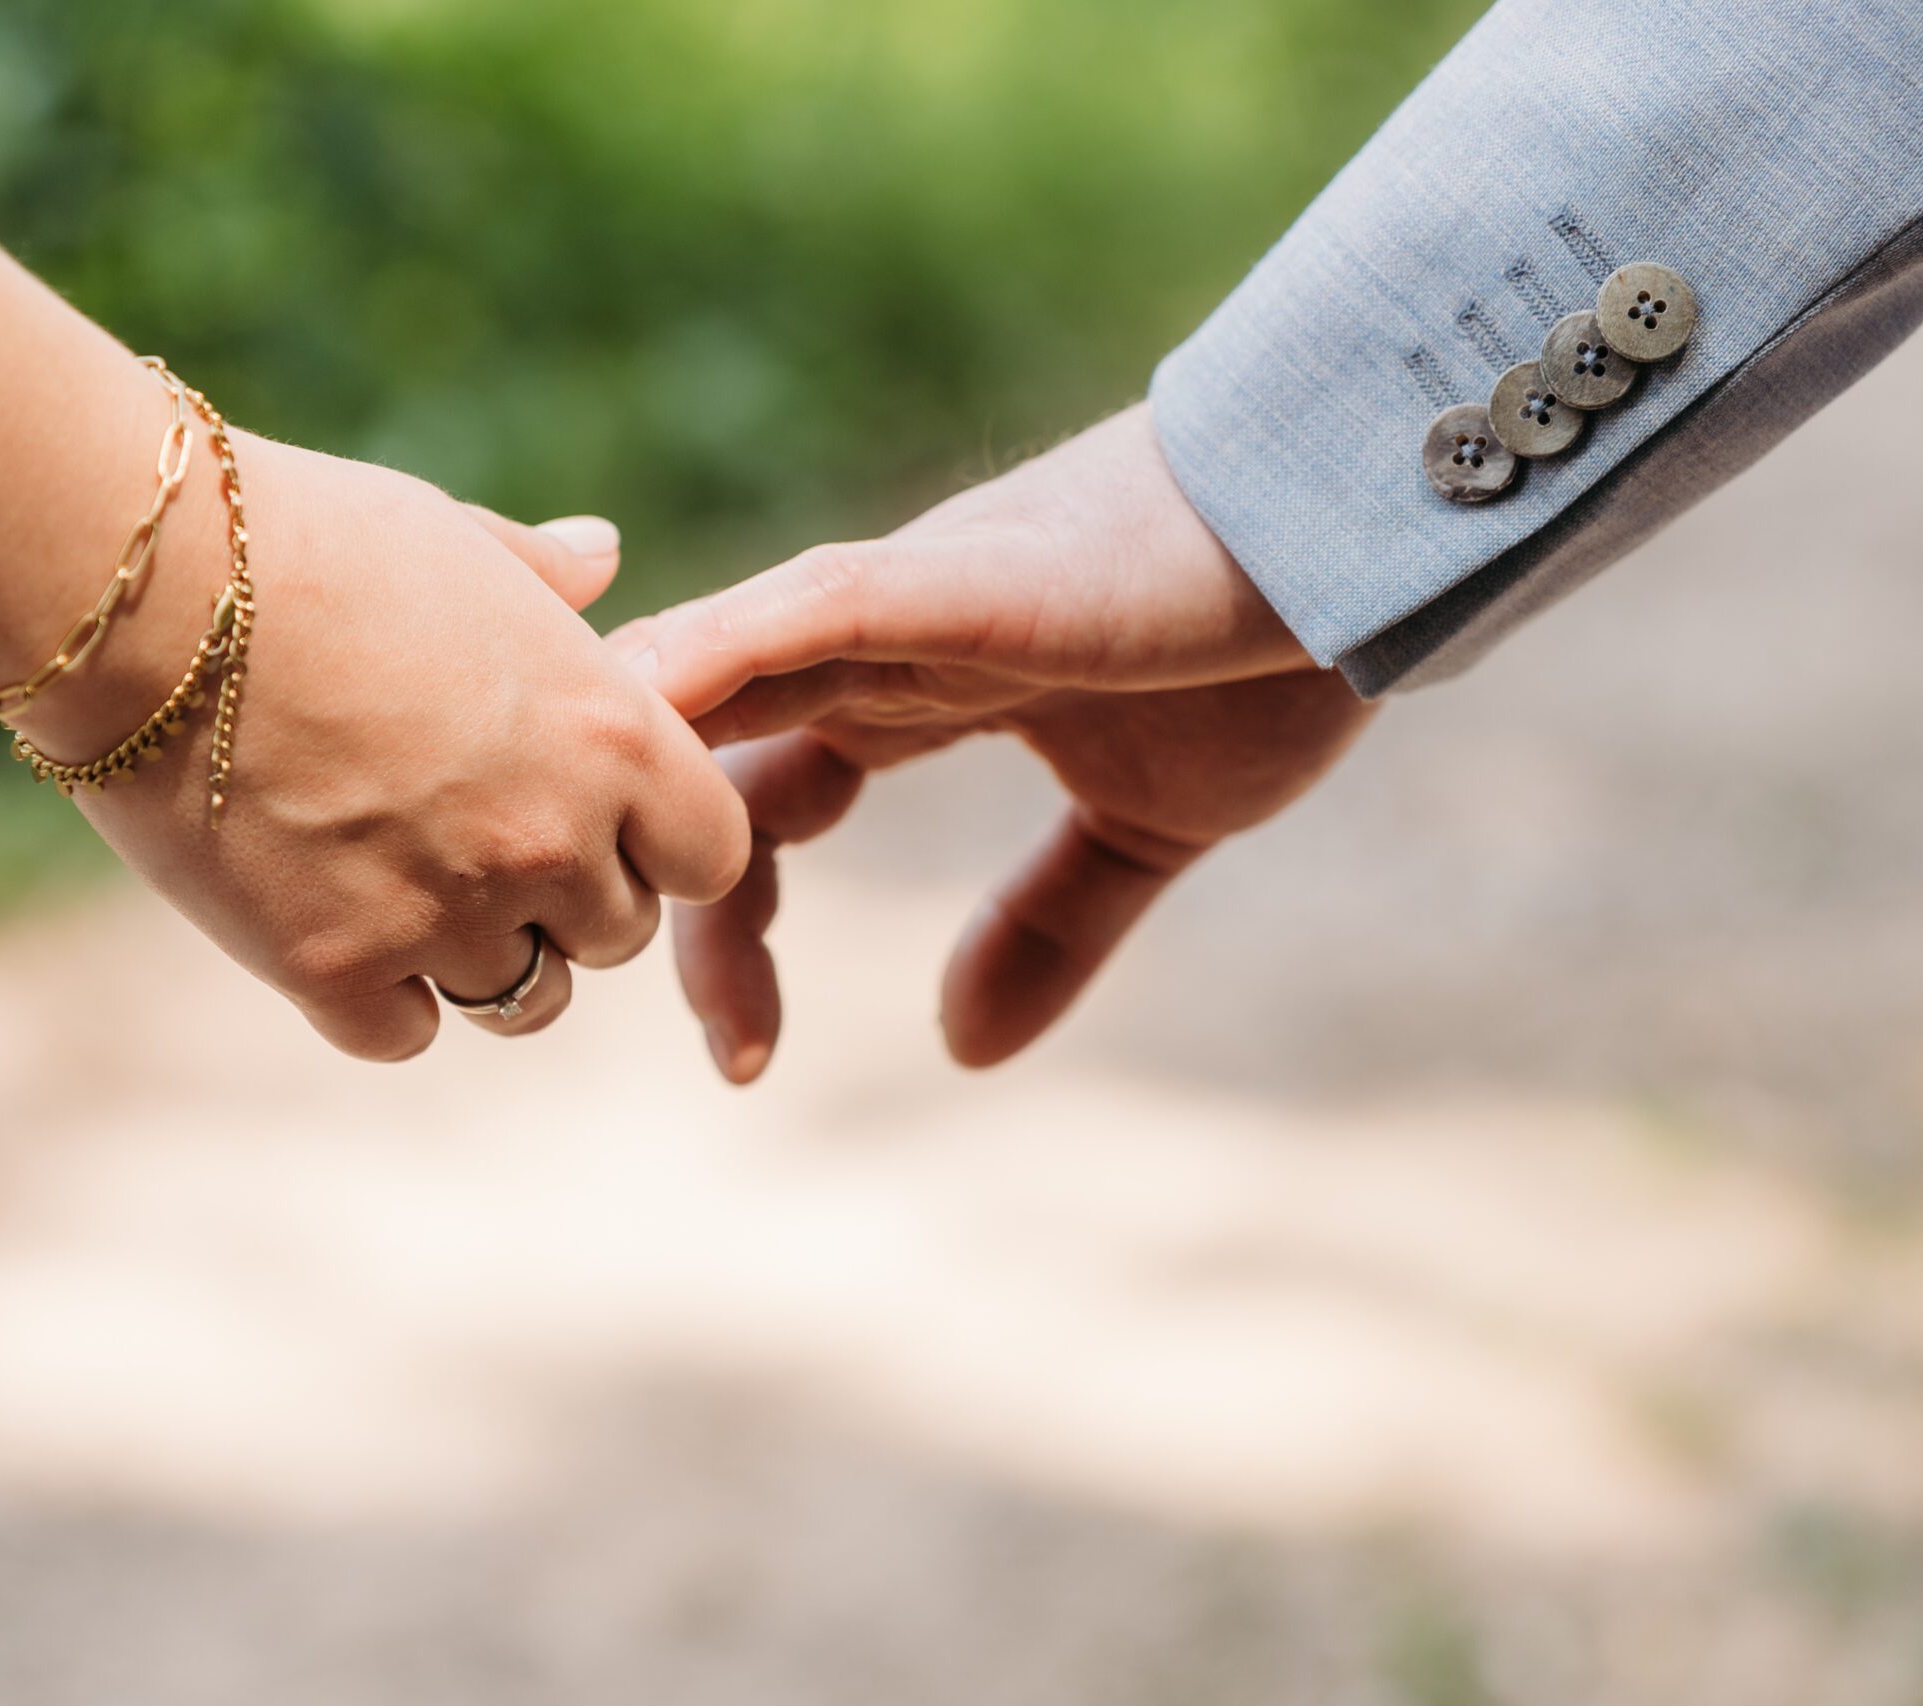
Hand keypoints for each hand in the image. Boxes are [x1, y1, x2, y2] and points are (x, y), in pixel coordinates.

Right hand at [21, 435, 750, 1060]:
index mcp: (611, 735)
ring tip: (416, 882)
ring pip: (525, 1001)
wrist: (146, 590)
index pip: (712, 852)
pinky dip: (383, 997)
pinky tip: (337, 920)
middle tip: (488, 833)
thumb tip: (603, 554)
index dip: (664, 840)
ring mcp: (444, 916)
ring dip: (489, 956)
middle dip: (571, 895)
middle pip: (618, 932)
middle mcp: (549, 841)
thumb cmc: (306, 536)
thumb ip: (547, 578)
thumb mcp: (454, 539)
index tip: (607, 811)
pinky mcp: (333, 971)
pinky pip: (406, 1032)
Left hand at [612, 405, 1372, 1079]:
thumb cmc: (1265, 650)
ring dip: (631, 765)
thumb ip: (1047, 927)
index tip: (747, 1059)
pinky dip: (712, 649)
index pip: (759, 815)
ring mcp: (900, 603)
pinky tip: (635, 698)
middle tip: (664, 1022)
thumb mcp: (1143, 828)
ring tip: (556, 851)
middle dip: (658, 881)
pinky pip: (804, 608)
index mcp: (907, 695)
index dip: (725, 932)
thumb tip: (963, 1049)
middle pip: (705, 760)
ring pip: (712, 670)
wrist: (1366, 534)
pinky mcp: (953, 577)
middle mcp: (871, 644)